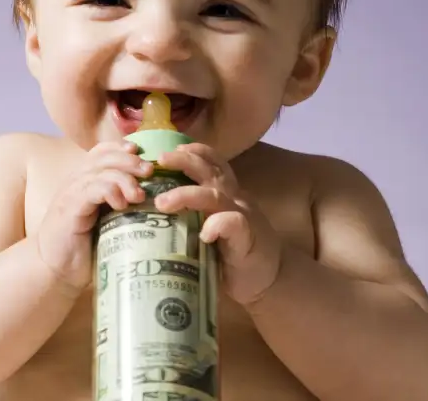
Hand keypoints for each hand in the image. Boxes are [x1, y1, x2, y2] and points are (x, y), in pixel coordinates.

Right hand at [37, 141, 152, 291]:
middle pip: (104, 156)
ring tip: (139, 195)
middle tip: (150, 170)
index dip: (122, 149)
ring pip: (101, 171)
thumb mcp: (107, 224)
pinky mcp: (69, 207)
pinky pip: (92, 189)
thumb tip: (156, 204)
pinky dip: (110, 191)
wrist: (54, 270)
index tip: (143, 155)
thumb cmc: (84, 249)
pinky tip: (122, 204)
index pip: (102, 152)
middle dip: (130, 160)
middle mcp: (76, 182)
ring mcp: (71, 193)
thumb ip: (123, 209)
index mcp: (85, 182)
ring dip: (125, 178)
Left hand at [154, 143, 281, 306]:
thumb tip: (153, 211)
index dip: (192, 152)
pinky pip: (233, 223)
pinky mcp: (248, 239)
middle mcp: (234, 199)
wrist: (273, 277)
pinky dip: (218, 225)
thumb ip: (193, 217)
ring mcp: (243, 217)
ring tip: (162, 202)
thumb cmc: (234, 255)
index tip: (167, 149)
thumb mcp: (212, 228)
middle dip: (183, 161)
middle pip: (209, 171)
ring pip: (214, 195)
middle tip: (158, 161)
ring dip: (186, 194)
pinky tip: (204, 233)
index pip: (212, 163)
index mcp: (225, 194)